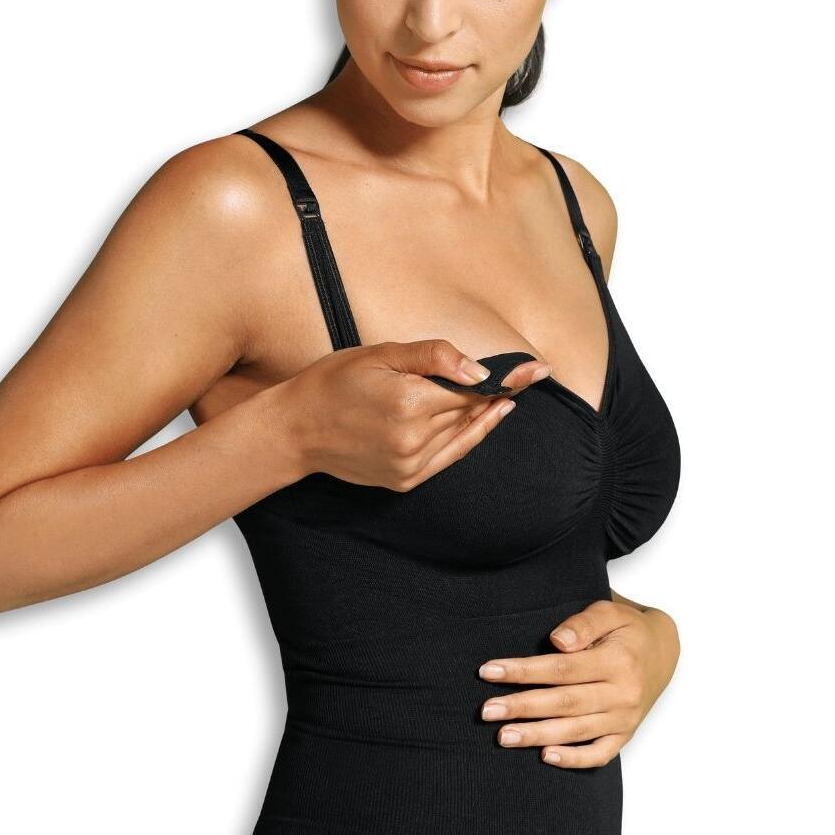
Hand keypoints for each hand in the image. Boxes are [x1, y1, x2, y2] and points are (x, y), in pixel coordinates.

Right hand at [276, 339, 550, 489]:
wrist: (296, 429)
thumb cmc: (334, 382)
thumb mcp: (379, 353)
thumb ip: (433, 357)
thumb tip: (478, 371)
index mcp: (409, 402)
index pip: (472, 389)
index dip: (507, 377)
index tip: (538, 369)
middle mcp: (414, 438)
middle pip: (471, 412)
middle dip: (501, 392)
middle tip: (534, 374)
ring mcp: (411, 464)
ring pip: (464, 436)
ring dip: (488, 416)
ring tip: (510, 397)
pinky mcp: (406, 480)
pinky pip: (450, 457)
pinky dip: (470, 439)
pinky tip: (485, 421)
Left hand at [477, 593, 679, 767]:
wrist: (664, 653)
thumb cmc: (628, 629)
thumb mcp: (610, 612)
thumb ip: (583, 623)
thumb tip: (557, 641)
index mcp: (617, 661)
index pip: (562, 668)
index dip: (523, 671)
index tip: (488, 671)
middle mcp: (623, 694)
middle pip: (564, 703)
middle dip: (522, 707)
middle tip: (487, 711)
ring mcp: (625, 719)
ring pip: (576, 731)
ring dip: (537, 735)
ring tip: (503, 737)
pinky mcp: (625, 735)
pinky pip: (600, 754)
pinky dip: (574, 759)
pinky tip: (545, 757)